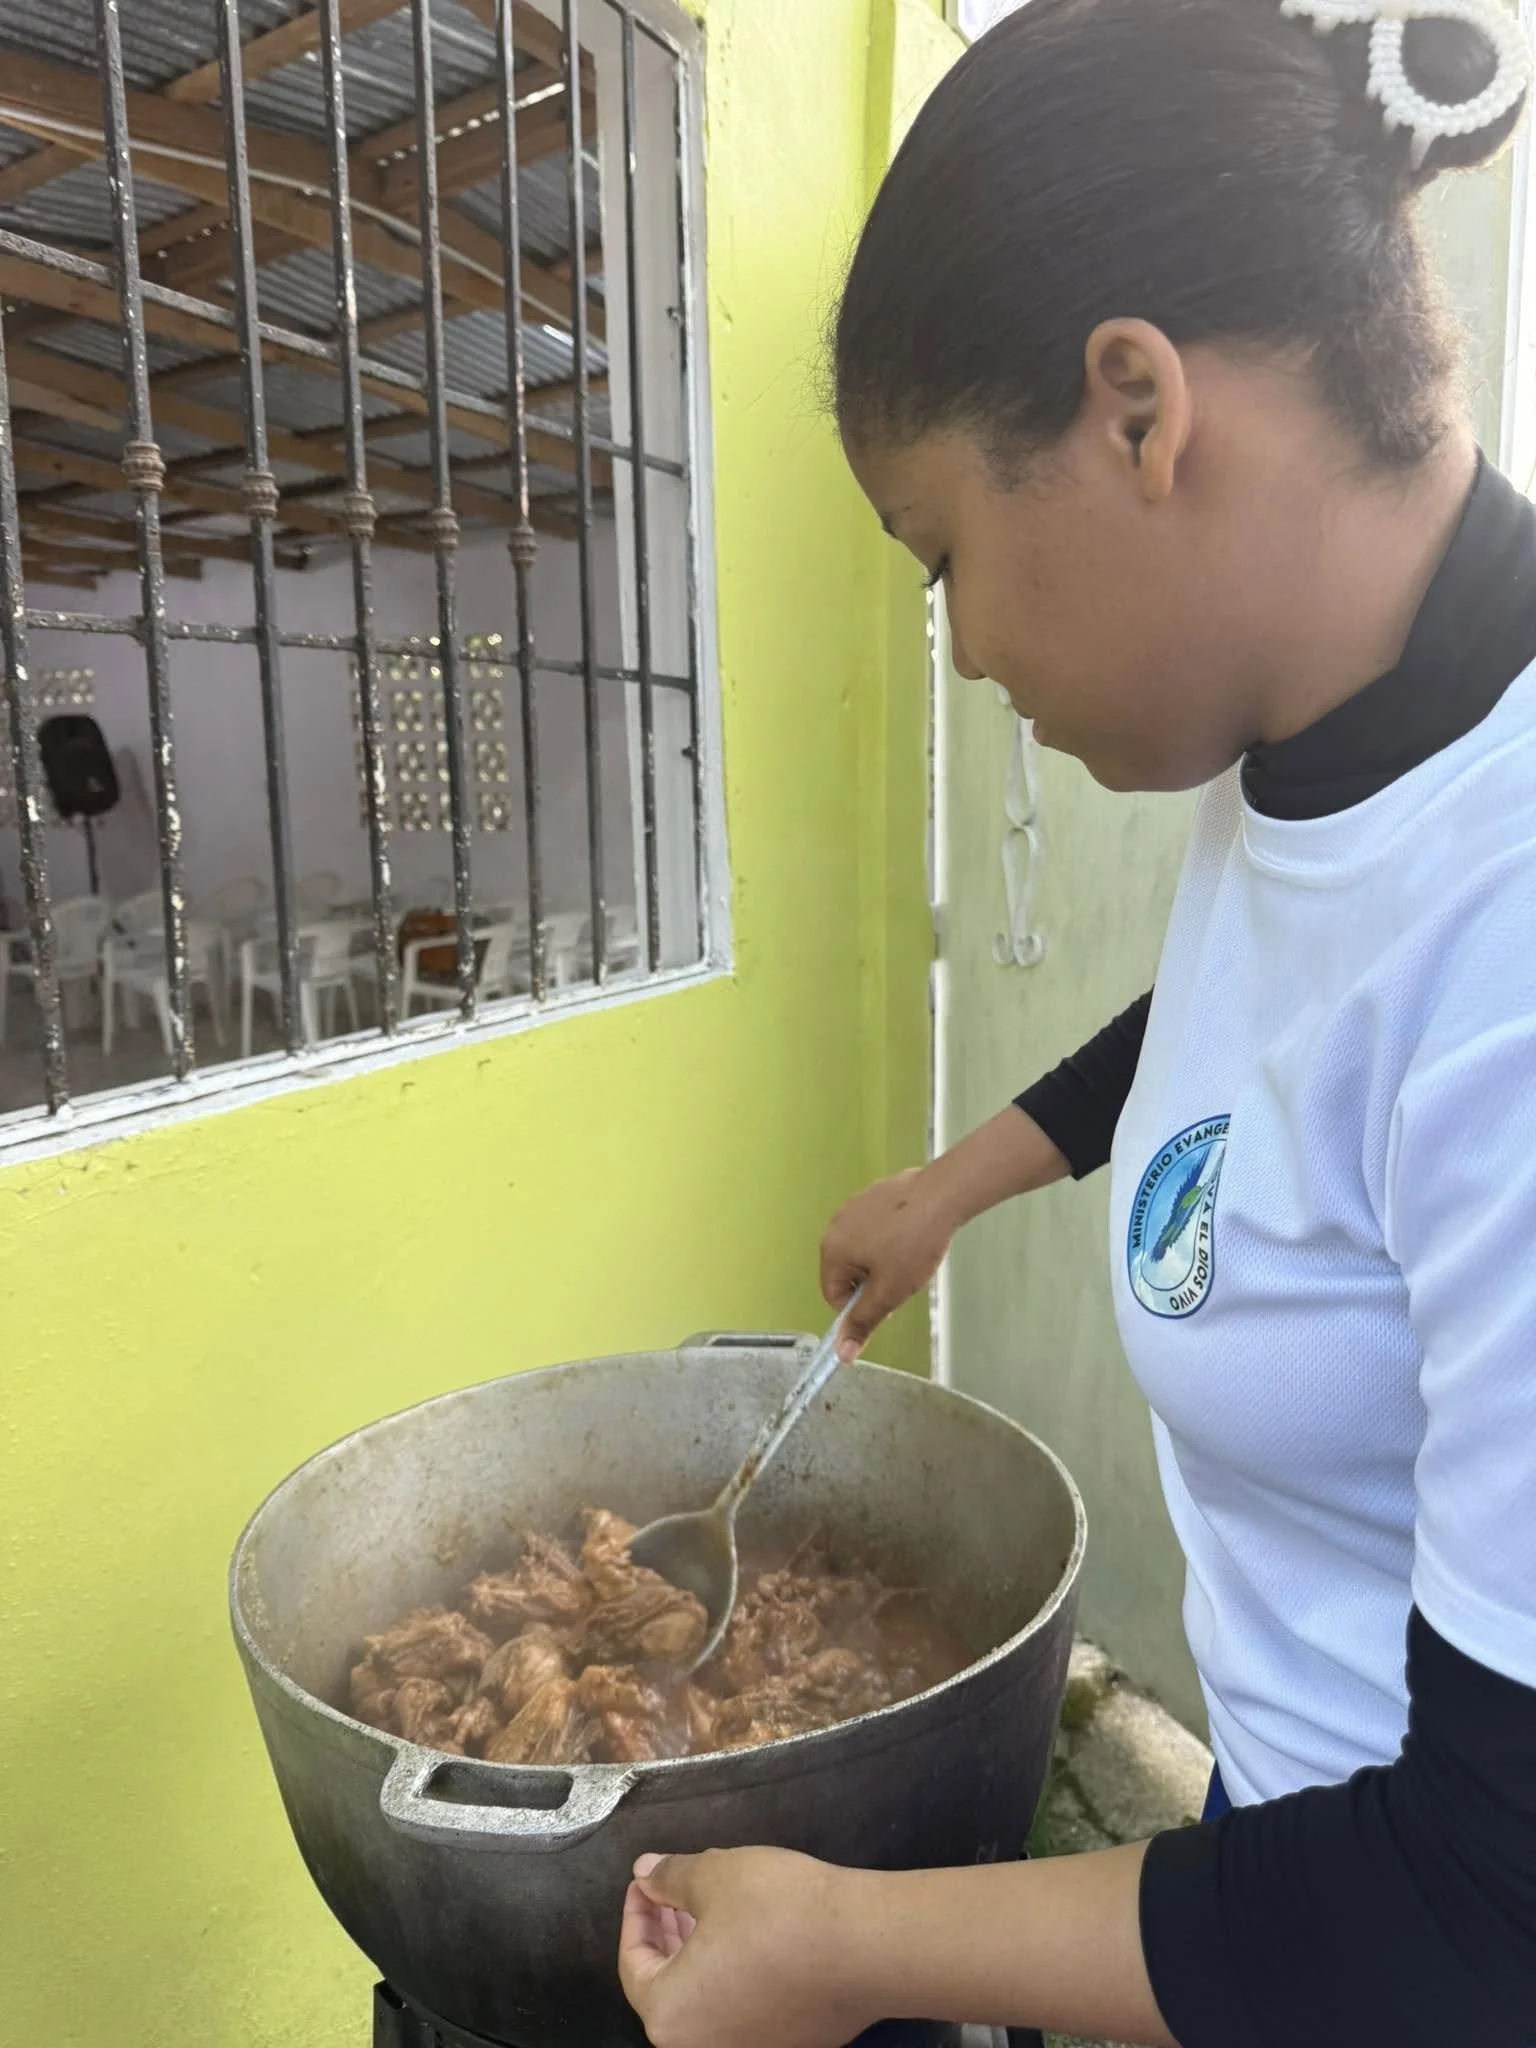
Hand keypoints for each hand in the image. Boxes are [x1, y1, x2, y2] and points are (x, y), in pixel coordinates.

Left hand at [618, 1847, 875, 2047]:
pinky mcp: (787, 2045)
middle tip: (673, 1891)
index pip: (633, 1964)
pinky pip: (740, 2010)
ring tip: (709, 1908)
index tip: (647, 1881)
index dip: (637, 1915)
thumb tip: (645, 1875)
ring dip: (698, 1953)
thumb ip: (668, 1878)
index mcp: (669, 2017)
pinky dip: (732, 1974)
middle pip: (667, 1988)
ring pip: (705, 2000)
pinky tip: (748, 1935)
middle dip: (667, 1934)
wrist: (864, 1947)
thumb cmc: (776, 1910)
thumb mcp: (713, 1875)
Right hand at [820, 1167, 960, 1357]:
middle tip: (902, 1280)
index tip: (887, 1303)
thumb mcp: (889, 1293)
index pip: (833, 1295)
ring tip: (911, 1256)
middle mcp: (835, 1224)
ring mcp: (855, 1205)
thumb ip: (863, 1323)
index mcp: (831, 1249)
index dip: (860, 1307)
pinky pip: (876, 1227)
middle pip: (847, 1271)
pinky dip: (891, 1237)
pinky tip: (914, 1235)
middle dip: (872, 1282)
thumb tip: (842, 1354)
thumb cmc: (914, 1245)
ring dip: (882, 1261)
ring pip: (863, 1249)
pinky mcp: (875, 1193)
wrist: (942, 1196)